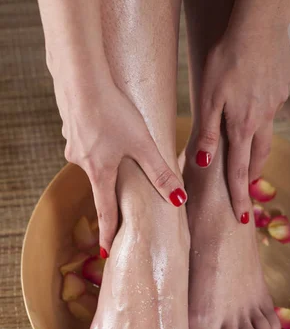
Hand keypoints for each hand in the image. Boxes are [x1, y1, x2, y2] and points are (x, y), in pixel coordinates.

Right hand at [57, 76, 185, 253]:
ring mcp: (73, 145)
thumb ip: (161, 172)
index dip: (107, 233)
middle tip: (115, 202)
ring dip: (102, 161)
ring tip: (113, 152)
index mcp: (100, 172)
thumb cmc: (112, 110)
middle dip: (108, 193)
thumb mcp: (143, 144)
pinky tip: (102, 128)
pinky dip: (95, 141)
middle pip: (98, 185)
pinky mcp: (71, 127)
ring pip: (92, 160)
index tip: (105, 252)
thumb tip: (179, 200)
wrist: (80, 76)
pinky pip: (86, 141)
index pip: (105, 212)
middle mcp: (82, 163)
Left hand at [195, 27, 289, 222]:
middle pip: (259, 156)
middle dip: (252, 175)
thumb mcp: (208, 96)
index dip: (239, 197)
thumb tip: (202, 162)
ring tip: (251, 151)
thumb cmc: (227, 58)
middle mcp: (264, 118)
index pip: (238, 171)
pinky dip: (264, 110)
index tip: (243, 219)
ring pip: (268, 131)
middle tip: (247, 187)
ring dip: (259, 147)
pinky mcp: (285, 83)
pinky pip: (273, 103)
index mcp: (243, 126)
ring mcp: (277, 101)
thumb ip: (207, 131)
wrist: (260, 23)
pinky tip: (258, 96)